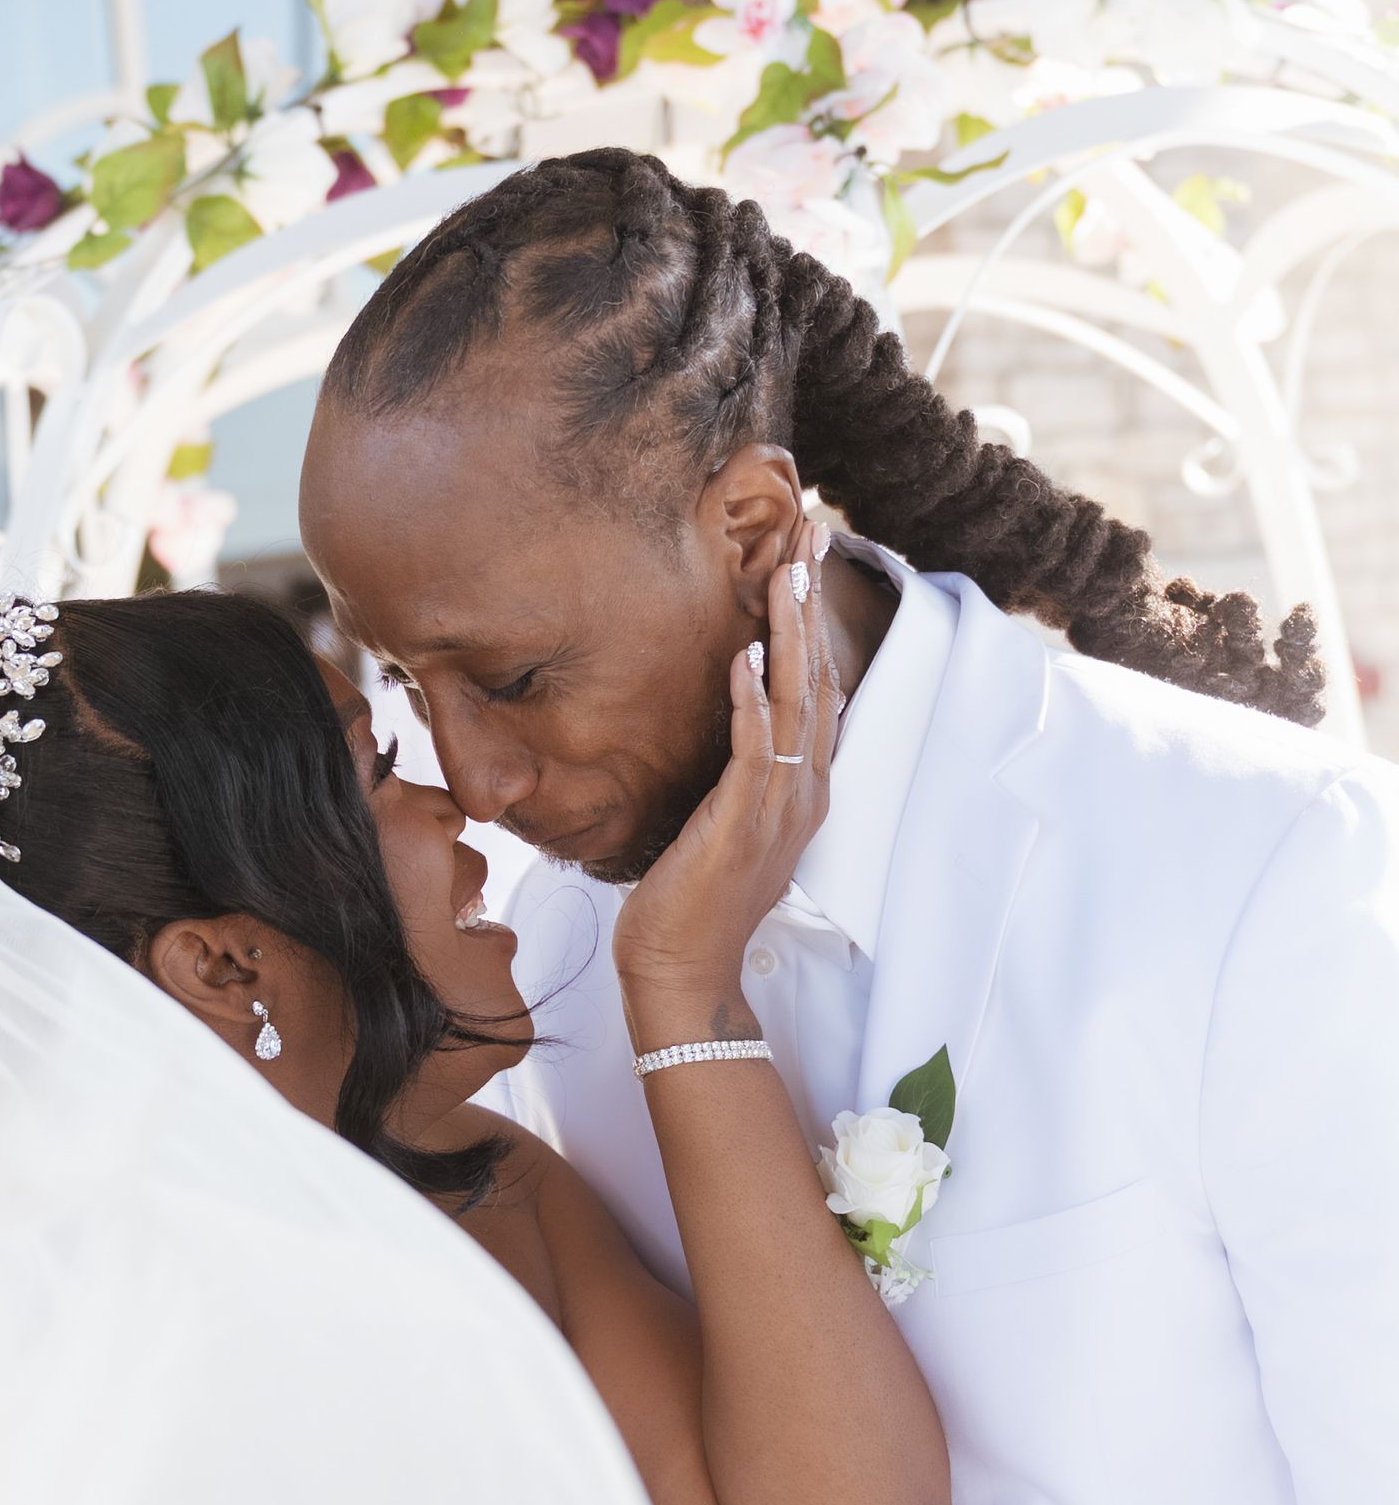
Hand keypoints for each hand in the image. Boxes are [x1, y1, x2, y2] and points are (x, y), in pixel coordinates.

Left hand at [612, 517, 841, 1040]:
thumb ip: (736, 771)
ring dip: (792, 632)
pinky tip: (745, 652)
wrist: (685, 972)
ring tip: (786, 569)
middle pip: (820, 677)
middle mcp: (805, 792)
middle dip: (814, 601)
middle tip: (810, 531)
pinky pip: (757, 750)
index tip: (806, 558)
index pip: (819, 686)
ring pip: (797, 702)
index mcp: (803, 789)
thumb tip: (726, 721)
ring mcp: (781, 809)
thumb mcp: (722, 821)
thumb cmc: (691, 901)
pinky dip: (752, 698)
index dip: (817, 620)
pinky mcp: (744, 825)